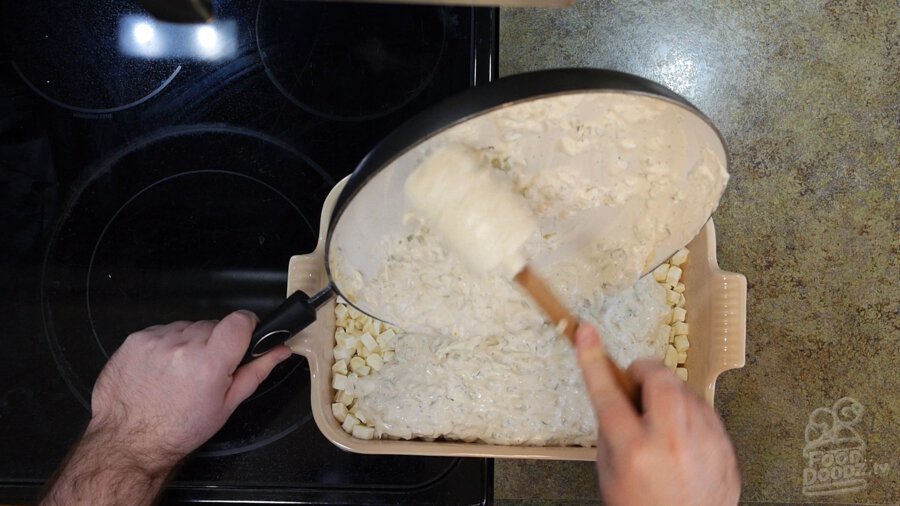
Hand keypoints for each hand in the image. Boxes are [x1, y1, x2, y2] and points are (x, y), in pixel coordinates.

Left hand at [88, 310, 292, 470]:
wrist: (130, 440)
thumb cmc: (179, 429)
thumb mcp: (227, 405)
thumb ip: (256, 371)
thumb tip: (280, 350)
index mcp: (209, 363)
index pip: (240, 320)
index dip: (246, 326)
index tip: (243, 336)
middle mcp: (182, 346)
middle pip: (213, 324)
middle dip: (214, 342)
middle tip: (205, 370)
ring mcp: (155, 340)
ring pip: (188, 326)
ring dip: (189, 342)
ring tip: (180, 372)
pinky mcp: (135, 339)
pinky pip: (163, 330)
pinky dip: (166, 345)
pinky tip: (162, 369)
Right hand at [575, 324, 740, 505]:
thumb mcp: (610, 474)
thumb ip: (611, 432)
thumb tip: (614, 396)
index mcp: (634, 451)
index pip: (607, 393)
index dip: (592, 359)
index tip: (586, 334)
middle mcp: (671, 443)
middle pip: (659, 378)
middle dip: (645, 372)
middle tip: (637, 383)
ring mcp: (703, 443)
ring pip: (684, 391)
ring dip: (667, 395)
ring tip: (660, 421)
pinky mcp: (724, 446)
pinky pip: (704, 410)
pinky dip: (688, 414)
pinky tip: (681, 436)